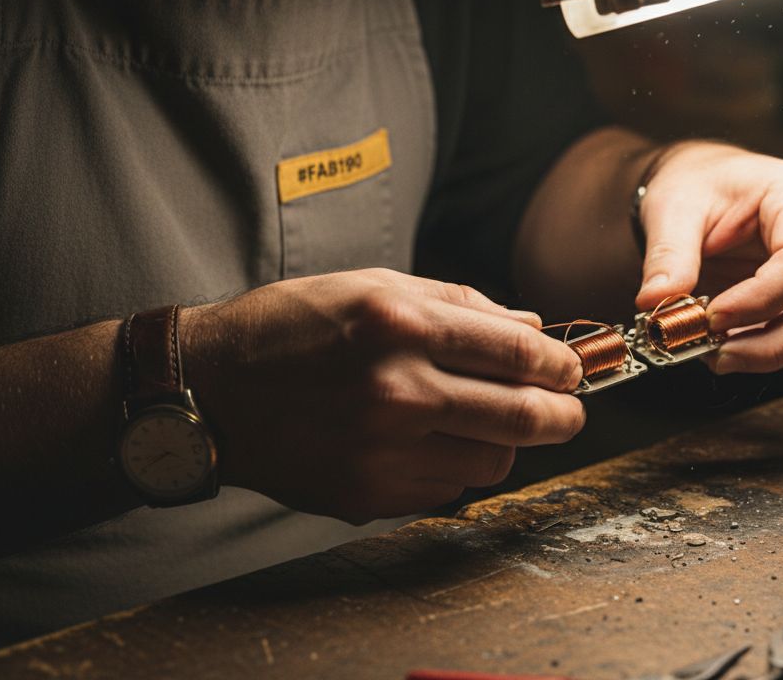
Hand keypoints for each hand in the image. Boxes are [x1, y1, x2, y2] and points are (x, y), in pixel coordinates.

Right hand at [180, 269, 583, 523]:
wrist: (210, 392)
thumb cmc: (291, 329)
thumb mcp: (373, 287)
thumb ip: (460, 304)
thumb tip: (534, 326)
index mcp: (402, 326)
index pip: (519, 352)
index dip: (561, 363)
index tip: (572, 368)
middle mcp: (398, 391)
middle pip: (523, 418)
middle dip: (565, 415)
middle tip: (570, 411)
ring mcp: (383, 450)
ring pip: (494, 462)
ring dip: (509, 444)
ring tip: (488, 422)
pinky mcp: (368, 494)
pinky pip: (448, 488)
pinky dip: (458, 467)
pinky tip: (433, 443)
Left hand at [634, 142, 782, 373]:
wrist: (703, 185)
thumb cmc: (699, 183)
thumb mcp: (674, 207)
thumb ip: (668, 255)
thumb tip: (656, 302)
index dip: (761, 300)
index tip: (713, 318)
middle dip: (773, 344)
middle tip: (718, 355)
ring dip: (768, 353)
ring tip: (714, 353)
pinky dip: (764, 352)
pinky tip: (726, 346)